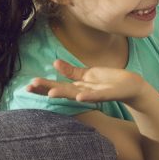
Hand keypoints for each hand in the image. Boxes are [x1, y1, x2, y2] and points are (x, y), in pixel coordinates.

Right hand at [27, 59, 149, 105]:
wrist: (131, 86)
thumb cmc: (108, 81)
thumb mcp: (87, 74)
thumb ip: (71, 71)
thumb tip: (54, 63)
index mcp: (77, 87)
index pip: (57, 86)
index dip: (43, 86)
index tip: (27, 85)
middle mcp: (83, 92)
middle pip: (62, 90)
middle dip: (47, 89)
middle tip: (31, 87)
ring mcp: (95, 94)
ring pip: (76, 94)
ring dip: (64, 94)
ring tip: (51, 93)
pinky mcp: (108, 94)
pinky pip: (96, 95)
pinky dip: (88, 96)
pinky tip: (79, 96)